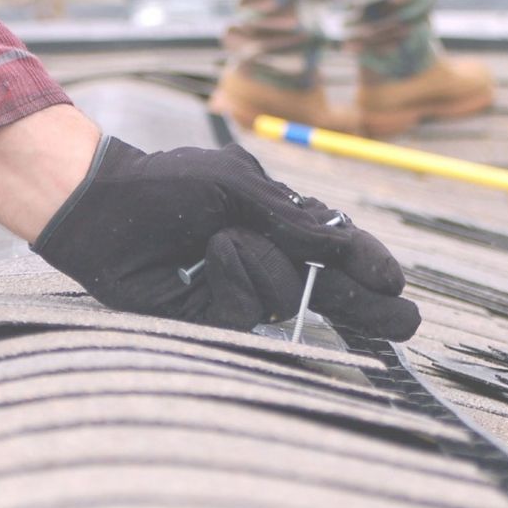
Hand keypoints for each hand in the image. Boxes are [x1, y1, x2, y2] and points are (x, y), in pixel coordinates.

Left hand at [32, 138, 420, 341]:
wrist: (103, 204)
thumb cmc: (168, 184)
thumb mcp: (241, 189)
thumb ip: (297, 220)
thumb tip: (349, 246)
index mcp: (280, 226)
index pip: (337, 253)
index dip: (369, 268)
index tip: (394, 283)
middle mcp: (266, 263)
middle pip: (330, 295)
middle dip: (368, 309)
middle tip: (404, 323)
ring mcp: (240, 293)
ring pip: (287, 298)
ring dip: (262, 262)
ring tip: (219, 239)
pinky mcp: (209, 319)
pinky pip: (246, 311)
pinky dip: (235, 277)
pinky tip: (209, 255)